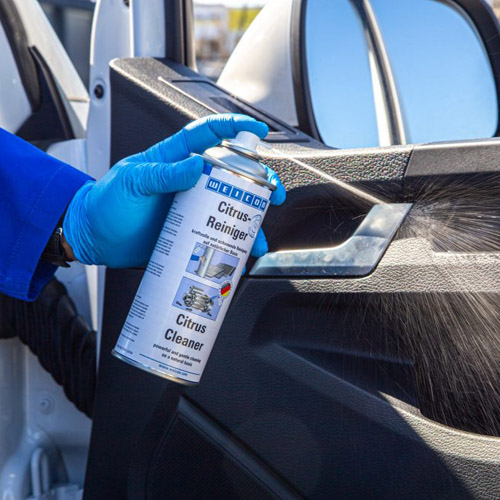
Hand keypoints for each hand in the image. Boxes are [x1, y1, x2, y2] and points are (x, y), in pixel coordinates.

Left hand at [63, 114, 285, 267]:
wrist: (94, 238)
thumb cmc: (107, 203)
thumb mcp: (132, 182)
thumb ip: (163, 173)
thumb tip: (196, 166)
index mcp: (174, 159)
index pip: (208, 134)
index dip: (234, 128)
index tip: (257, 130)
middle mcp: (188, 182)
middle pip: (232, 175)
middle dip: (257, 182)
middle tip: (271, 193)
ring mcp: (190, 207)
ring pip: (229, 209)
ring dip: (249, 221)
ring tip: (257, 237)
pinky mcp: (189, 231)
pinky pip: (216, 235)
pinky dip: (230, 245)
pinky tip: (237, 256)